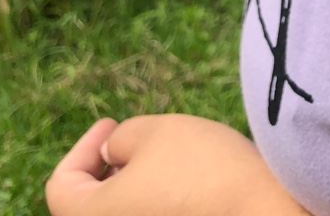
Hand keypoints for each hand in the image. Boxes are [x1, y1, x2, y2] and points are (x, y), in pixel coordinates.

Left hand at [46, 115, 309, 215]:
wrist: (268, 210)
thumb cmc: (206, 168)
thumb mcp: (157, 130)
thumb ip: (121, 138)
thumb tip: (116, 155)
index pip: (61, 185)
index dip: (82, 148)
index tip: (112, 123)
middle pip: (92, 205)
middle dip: (110, 168)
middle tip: (138, 140)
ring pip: (126, 212)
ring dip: (138, 184)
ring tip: (170, 158)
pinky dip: (161, 202)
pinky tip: (192, 181)